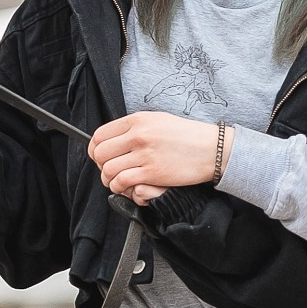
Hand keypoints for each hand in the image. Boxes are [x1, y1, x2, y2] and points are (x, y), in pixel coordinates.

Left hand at [88, 111, 221, 201]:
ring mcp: (145, 154)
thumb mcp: (158, 120)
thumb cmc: (187, 135)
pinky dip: (119, 187)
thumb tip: (114, 137)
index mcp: (138, 120)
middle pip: (101, 153)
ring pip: (109, 169)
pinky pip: (122, 181)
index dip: (95, 149)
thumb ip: (135, 127)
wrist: (211, 149)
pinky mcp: (152, 173)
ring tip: (116, 181)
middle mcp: (139, 135)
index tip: (100, 156)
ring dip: (108, 179)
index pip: (100, 135)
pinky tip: (125, 187)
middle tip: (109, 170)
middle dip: (101, 165)